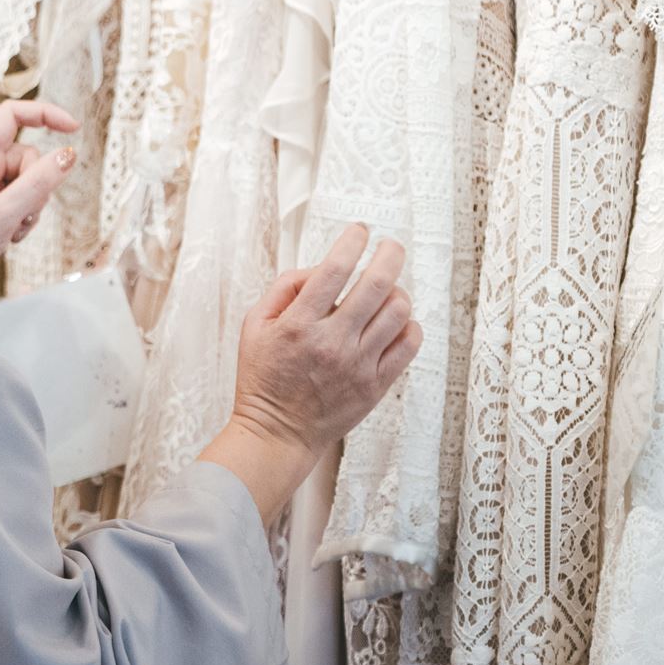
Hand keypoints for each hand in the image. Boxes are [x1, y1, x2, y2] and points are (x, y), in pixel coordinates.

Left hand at [0, 100, 83, 300]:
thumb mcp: (3, 213)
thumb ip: (39, 182)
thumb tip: (67, 155)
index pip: (12, 114)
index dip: (46, 115)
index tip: (72, 127)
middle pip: (26, 155)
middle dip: (34, 186)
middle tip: (20, 212)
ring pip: (26, 179)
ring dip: (28, 206)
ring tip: (10, 228)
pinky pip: (18, 197)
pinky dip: (21, 216)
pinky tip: (9, 234)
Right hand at [199, 224, 419, 522]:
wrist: (277, 433)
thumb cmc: (263, 377)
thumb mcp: (253, 326)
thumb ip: (283, 289)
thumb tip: (320, 269)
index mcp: (298, 324)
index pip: (334, 269)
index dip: (352, 241)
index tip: (360, 231)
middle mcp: (331, 342)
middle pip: (376, 284)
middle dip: (389, 254)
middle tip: (391, 245)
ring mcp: (358, 364)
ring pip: (398, 311)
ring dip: (398, 290)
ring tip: (389, 290)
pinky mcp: (376, 385)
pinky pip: (409, 344)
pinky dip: (409, 324)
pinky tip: (395, 321)